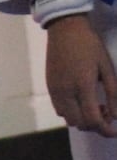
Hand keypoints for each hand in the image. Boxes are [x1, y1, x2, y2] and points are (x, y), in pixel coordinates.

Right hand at [44, 14, 116, 135]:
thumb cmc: (90, 45)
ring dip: (82, 119)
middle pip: (80, 124)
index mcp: (83, 86)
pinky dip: (72, 112)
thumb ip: (113, 93)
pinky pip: (60, 110)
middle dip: (95, 125)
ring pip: (68, 119)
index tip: (115, 131)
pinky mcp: (50, 87)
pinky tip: (80, 100)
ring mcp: (55, 91)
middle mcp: (66, 93)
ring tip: (94, 105)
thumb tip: (115, 116)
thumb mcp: (107, 67)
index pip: (93, 120)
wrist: (64, 28)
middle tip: (107, 112)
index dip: (106, 130)